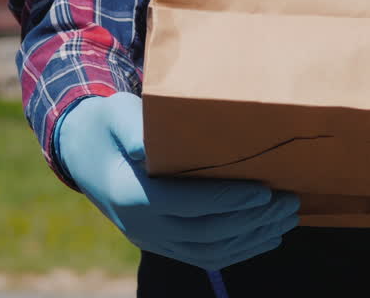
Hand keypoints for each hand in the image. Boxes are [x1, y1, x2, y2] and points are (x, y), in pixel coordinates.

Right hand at [56, 93, 299, 270]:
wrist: (82, 151)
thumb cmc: (107, 124)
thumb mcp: (116, 114)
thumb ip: (134, 128)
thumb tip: (149, 144)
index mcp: (131, 194)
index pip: (187, 205)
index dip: (228, 200)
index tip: (263, 190)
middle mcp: (141, 225)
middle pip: (205, 233)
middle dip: (252, 220)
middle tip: (288, 201)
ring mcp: (151, 238)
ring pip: (209, 251)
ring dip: (252, 238)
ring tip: (286, 217)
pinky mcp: (161, 242)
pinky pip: (203, 256)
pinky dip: (239, 250)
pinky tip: (267, 236)